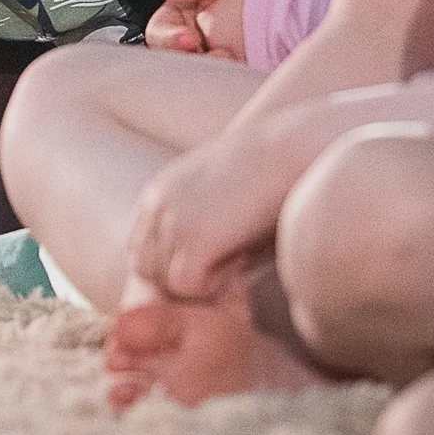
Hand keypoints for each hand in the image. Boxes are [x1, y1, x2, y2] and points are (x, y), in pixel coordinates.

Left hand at [125, 117, 300, 301]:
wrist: (293, 147)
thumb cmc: (269, 176)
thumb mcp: (219, 200)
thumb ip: (197, 229)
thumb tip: (199, 279)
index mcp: (160, 191)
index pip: (140, 249)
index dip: (172, 265)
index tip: (213, 259)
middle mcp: (157, 202)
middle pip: (145, 270)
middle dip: (182, 280)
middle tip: (228, 263)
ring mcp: (172, 218)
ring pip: (163, 282)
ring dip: (199, 283)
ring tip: (237, 259)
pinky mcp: (195, 236)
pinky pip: (185, 285)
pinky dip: (212, 287)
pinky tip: (240, 264)